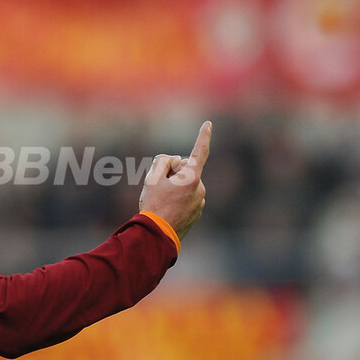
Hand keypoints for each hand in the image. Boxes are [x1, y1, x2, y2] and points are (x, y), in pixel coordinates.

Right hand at [139, 121, 211, 240]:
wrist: (157, 235)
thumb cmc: (154, 205)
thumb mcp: (151, 178)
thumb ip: (164, 162)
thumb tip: (174, 162)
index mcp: (192, 177)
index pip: (199, 151)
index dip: (203, 136)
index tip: (208, 124)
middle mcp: (200, 188)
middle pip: (186, 169)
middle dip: (174, 171)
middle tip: (159, 184)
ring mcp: (200, 201)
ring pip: (186, 185)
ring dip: (175, 186)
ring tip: (161, 200)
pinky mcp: (197, 212)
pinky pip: (187, 198)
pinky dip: (178, 198)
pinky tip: (167, 209)